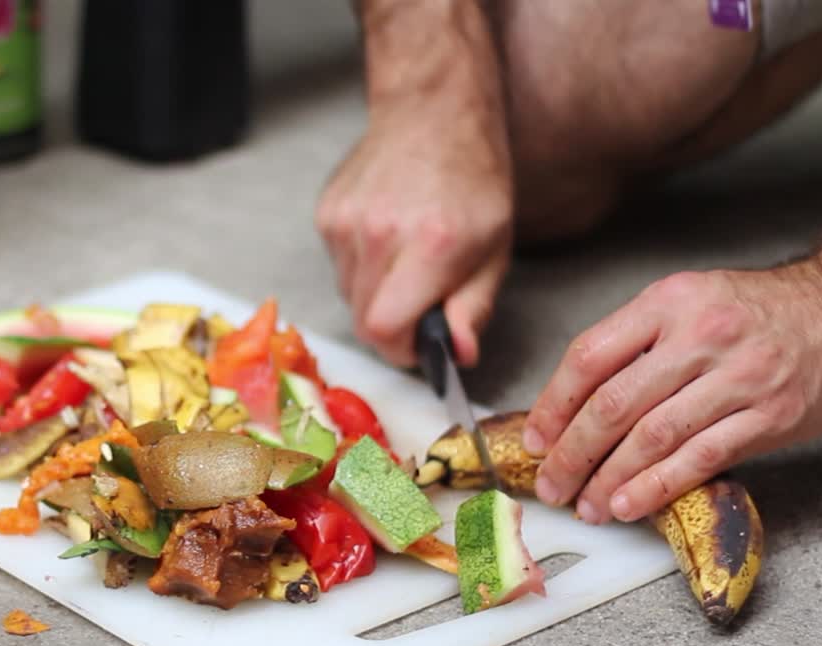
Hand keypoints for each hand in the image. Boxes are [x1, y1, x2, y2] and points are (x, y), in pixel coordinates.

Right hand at [316, 0, 512, 368]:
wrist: (433, 112)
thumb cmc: (473, 180)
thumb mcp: (495, 248)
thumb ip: (474, 307)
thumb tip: (459, 356)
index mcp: (430, 246)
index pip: (385, 330)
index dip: (403, 350)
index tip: (423, 344)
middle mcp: (379, 235)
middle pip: (364, 321)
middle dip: (393, 327)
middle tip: (421, 303)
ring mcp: (345, 223)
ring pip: (349, 296)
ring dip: (376, 295)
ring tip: (405, 260)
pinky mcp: (326, 214)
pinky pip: (338, 266)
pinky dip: (361, 266)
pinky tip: (385, 236)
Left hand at [522, 266, 821, 523]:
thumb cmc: (752, 314)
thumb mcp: (686, 302)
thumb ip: (632, 344)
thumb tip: (570, 405)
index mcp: (668, 302)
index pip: (590, 357)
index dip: (553, 405)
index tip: (536, 439)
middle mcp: (701, 336)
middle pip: (614, 404)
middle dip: (572, 453)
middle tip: (550, 484)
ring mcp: (739, 377)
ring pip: (653, 437)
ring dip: (609, 479)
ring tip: (585, 504)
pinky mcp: (770, 416)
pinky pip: (701, 458)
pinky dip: (657, 487)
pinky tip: (629, 504)